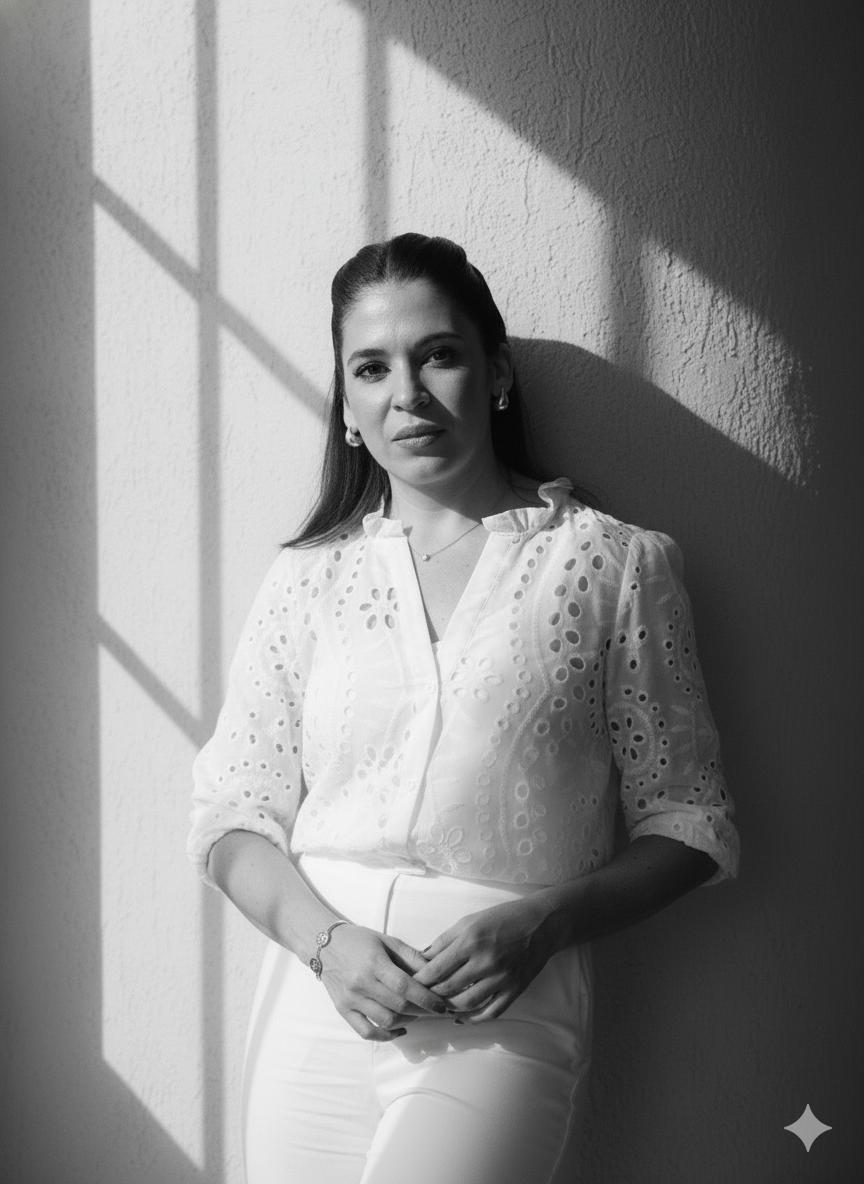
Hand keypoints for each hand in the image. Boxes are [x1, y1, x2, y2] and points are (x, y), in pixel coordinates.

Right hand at [319, 924, 449, 1040]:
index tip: (442, 1004)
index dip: (426, 998)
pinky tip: (400, 1028)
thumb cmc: (360, 941)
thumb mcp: (387, 941)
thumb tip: (435, 972)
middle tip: (437, 1010)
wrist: (325, 946)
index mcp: (374, 963)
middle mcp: (361, 983)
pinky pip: (366, 1032)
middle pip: (398, 1006)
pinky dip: (386, 1035)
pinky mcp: (343, 1010)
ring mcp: (351, 999)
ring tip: (419, 1014)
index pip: (404, 986)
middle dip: (423, 1011)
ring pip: (385, 1020)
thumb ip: (411, 956)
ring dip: (408, 1021)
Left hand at [411, 897, 556, 1022]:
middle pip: (448, 989)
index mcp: (470, 941)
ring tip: (437, 1008)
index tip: (409, 985)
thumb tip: (422, 959)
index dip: (419, 981)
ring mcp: (501, 978)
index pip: (436, 969)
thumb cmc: (502, 918)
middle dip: (429, 996)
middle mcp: (485, 962)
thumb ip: (444, 941)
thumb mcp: (469, 921)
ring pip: (466, 1004)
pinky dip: (473, 1019)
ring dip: (448, 1009)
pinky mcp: (514, 989)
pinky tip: (461, 1018)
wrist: (542, 923)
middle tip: (418, 1000)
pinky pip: (491, 1012)